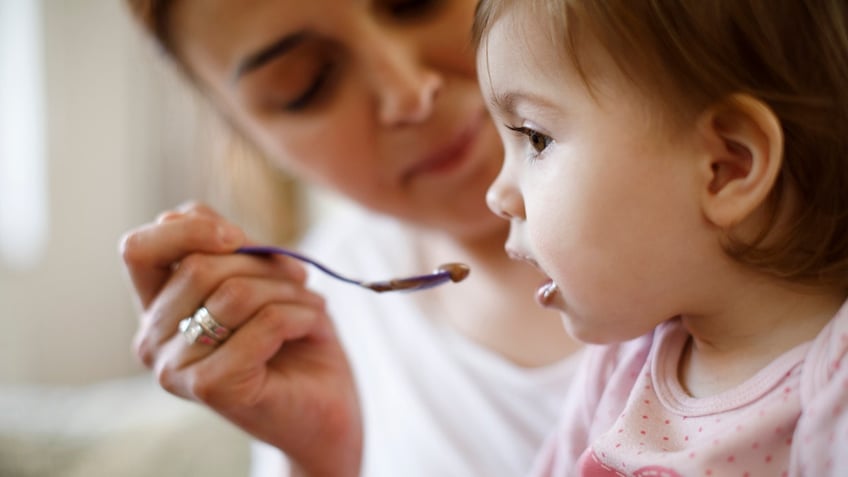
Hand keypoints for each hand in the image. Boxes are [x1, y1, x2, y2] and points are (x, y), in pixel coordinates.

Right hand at [119, 202, 361, 476]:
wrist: (326, 408)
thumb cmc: (294, 339)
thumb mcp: (261, 278)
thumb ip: (231, 250)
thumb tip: (222, 230)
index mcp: (157, 309)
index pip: (139, 249)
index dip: (187, 229)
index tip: (237, 236)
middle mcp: (152, 341)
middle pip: (199, 266)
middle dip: (263, 264)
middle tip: (299, 280)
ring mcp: (176, 369)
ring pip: (234, 293)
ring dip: (289, 291)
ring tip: (310, 306)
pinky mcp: (211, 388)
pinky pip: (265, 323)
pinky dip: (301, 315)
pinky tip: (311, 327)